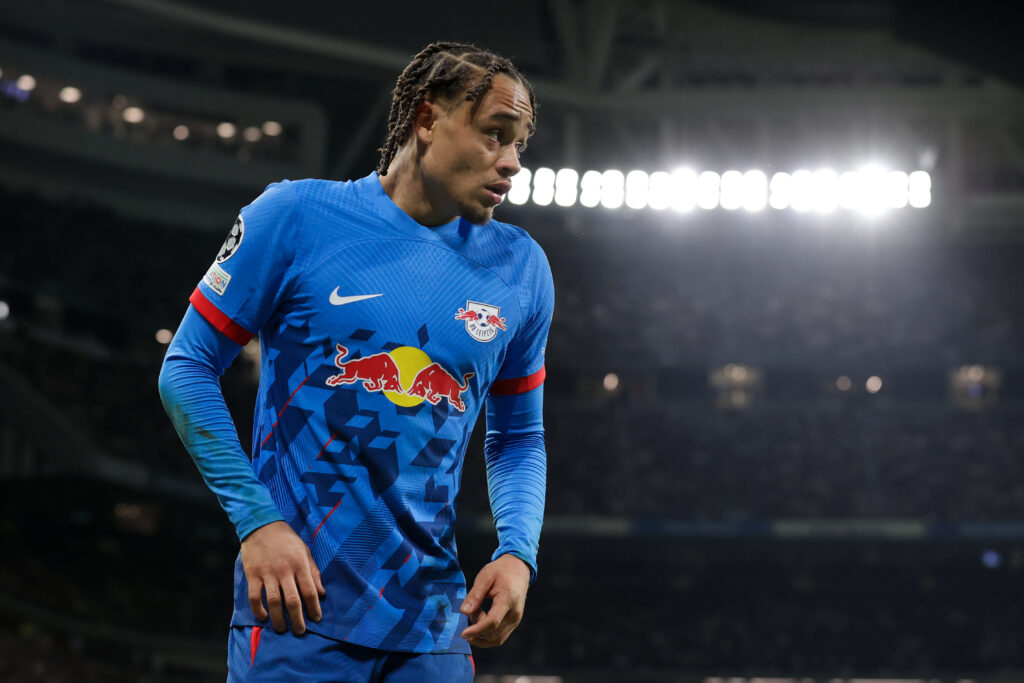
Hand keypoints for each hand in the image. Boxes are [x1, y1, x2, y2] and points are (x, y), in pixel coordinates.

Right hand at [240, 521, 325, 635]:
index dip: (314, 607)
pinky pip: (255, 597)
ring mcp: (267, 573)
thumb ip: (313, 572)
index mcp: (299, 564)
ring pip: (274, 602)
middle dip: (298, 619)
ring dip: (278, 619)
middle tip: (300, 631)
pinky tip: (263, 617)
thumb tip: (321, 593)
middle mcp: (284, 570)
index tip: (316, 619)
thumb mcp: (305, 551)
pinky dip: (258, 609)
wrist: (261, 525)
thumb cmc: (287, 539)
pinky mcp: (253, 574)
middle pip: (292, 600)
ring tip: (282, 629)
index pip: (309, 591)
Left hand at [459, 553, 530, 646]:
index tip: (463, 634)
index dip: (477, 630)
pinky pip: (500, 637)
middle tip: (471, 610)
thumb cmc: (501, 571)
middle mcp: (515, 613)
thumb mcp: (485, 577)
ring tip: (476, 615)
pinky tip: (479, 625)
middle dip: (477, 628)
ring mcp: (516, 620)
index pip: (492, 622)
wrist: (518, 569)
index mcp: (508, 600)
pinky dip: (487, 636)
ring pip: (496, 639)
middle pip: (492, 632)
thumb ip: (475, 595)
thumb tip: (464, 612)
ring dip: (481, 633)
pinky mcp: (514, 623)